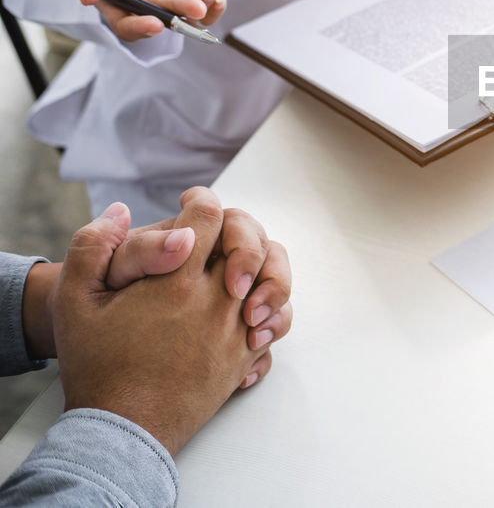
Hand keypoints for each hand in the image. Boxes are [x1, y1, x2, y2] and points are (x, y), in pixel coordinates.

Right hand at [52, 189, 273, 455]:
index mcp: (176, 282)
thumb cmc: (97, 365)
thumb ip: (93, 246)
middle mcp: (215, 303)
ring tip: (239, 280)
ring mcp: (236, 332)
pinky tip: (246, 317)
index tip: (190, 207)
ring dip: (263, 273)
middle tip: (215, 244)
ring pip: (274, 285)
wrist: (120, 430)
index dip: (200, 204)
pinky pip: (276, 327)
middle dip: (238, 235)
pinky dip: (270, 315)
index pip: (210, 219)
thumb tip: (122, 212)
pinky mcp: (245, 360)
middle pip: (253, 245)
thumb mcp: (75, 300)